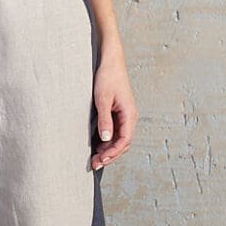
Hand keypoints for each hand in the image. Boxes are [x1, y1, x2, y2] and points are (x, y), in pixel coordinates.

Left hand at [90, 43, 135, 169]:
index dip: (113, 153)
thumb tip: (107, 139)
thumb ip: (105, 119)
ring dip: (109, 150)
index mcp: (130, 114)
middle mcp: (130, 117)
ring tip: (95, 158)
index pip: (125, 140)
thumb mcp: (103, 99)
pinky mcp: (119, 113)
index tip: (101, 160)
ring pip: (119, 139)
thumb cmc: (107, 77)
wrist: (110, 61)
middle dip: (110, 155)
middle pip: (123, 143)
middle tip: (95, 164)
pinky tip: (98, 146)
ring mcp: (125, 115)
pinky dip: (108, 141)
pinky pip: (116, 132)